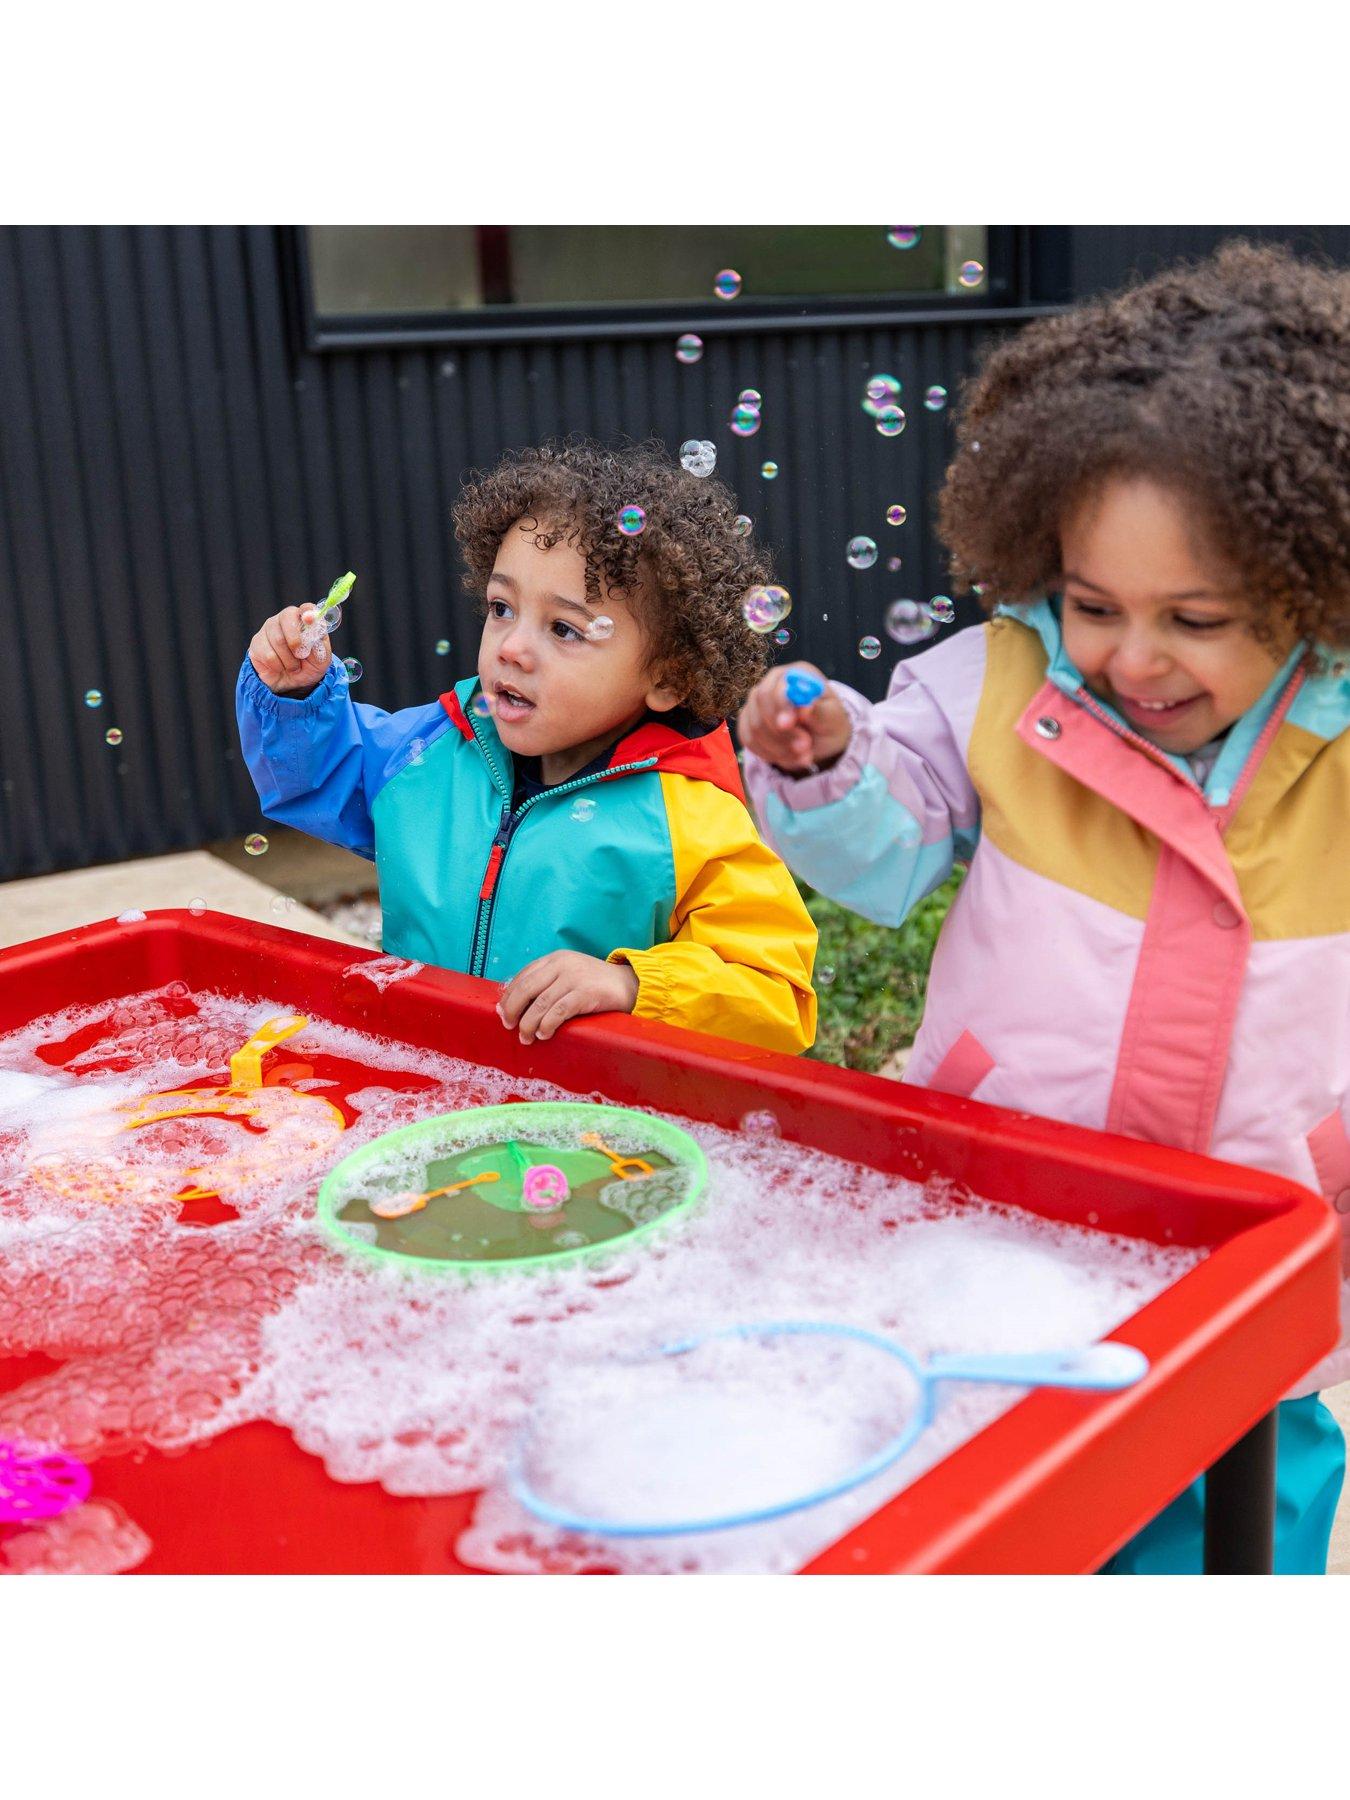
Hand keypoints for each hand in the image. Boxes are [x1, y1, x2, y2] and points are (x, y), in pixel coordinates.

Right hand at [248, 605, 331, 695]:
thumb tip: (315, 632)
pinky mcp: (257, 642)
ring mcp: (269, 629)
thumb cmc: (308, 666)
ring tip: (293, 667)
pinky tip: (280, 667)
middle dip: (296, 639)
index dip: (309, 612)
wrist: (291, 684)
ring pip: (278, 640)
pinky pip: (268, 654)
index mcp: (304, 620)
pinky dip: (278, 666)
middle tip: (301, 655)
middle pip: (287, 617)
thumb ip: (320, 645)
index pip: (307, 608)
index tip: (310, 620)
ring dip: (290, 660)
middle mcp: (285, 619)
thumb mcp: (321, 660)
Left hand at [497, 952, 639, 1043]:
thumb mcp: (570, 975)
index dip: (509, 995)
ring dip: (528, 1024)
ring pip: (539, 1003)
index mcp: (555, 959)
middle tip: (508, 1026)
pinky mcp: (585, 993)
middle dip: (512, 1010)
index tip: (502, 1012)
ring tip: (526, 1038)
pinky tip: (544, 1034)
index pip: (523, 975)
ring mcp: (574, 978)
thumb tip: (517, 1004)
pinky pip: (558, 1012)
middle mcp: (562, 965)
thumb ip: (548, 982)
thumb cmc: (596, 984)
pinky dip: (546, 1025)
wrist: (631, 984)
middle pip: (526, 989)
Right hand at [736, 663, 851, 773]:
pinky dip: (770, 754)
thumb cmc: (828, 722)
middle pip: (760, 702)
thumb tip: (805, 707)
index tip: (789, 724)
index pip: (778, 684)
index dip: (781, 705)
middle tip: (804, 748)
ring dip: (780, 747)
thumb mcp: (832, 718)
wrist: (819, 739)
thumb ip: (819, 711)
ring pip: (754, 727)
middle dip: (780, 731)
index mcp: (795, 674)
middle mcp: (771, 683)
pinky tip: (790, 756)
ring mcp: (756, 703)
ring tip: (805, 755)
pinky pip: (749, 740)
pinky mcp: (747, 723)